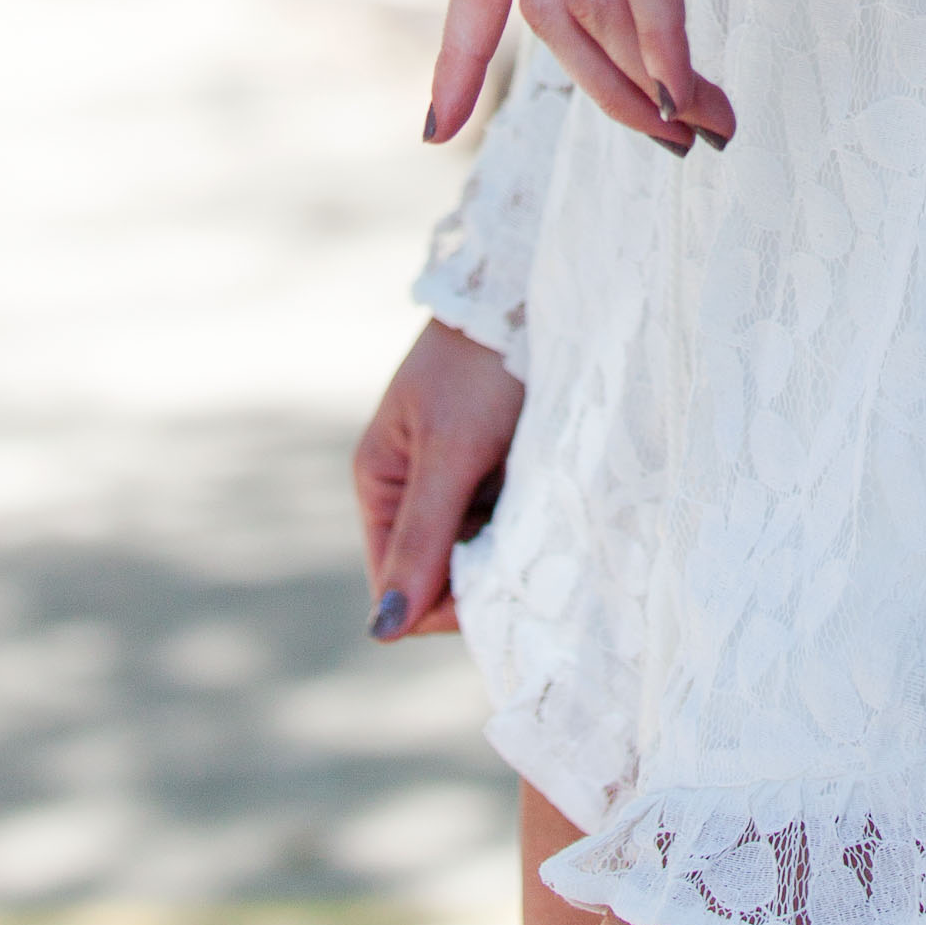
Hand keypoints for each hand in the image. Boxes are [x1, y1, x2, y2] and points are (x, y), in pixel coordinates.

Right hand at [353, 318, 524, 637]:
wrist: (526, 293)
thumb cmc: (482, 365)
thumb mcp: (452, 451)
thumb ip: (422, 537)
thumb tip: (381, 631)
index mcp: (382, 484)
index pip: (399, 589)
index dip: (444, 603)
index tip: (496, 582)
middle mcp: (412, 489)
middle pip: (440, 576)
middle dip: (481, 570)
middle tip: (524, 532)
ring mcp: (455, 479)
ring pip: (478, 552)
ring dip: (508, 543)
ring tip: (535, 496)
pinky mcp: (494, 467)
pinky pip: (505, 522)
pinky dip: (524, 517)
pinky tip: (545, 487)